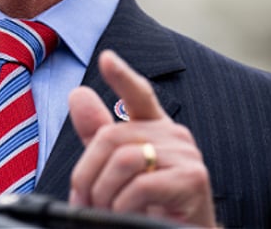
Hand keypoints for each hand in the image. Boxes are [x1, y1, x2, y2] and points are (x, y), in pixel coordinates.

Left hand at [68, 50, 216, 227]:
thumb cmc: (149, 205)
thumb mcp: (116, 170)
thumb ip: (97, 135)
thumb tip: (78, 94)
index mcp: (154, 128)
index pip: (138, 94)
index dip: (121, 76)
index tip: (106, 58)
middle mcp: (173, 134)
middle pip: (111, 136)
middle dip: (87, 174)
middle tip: (84, 202)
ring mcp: (185, 154)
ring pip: (123, 159)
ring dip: (104, 193)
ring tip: (104, 212)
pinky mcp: (192, 179)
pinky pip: (141, 184)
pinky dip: (123, 205)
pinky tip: (126, 216)